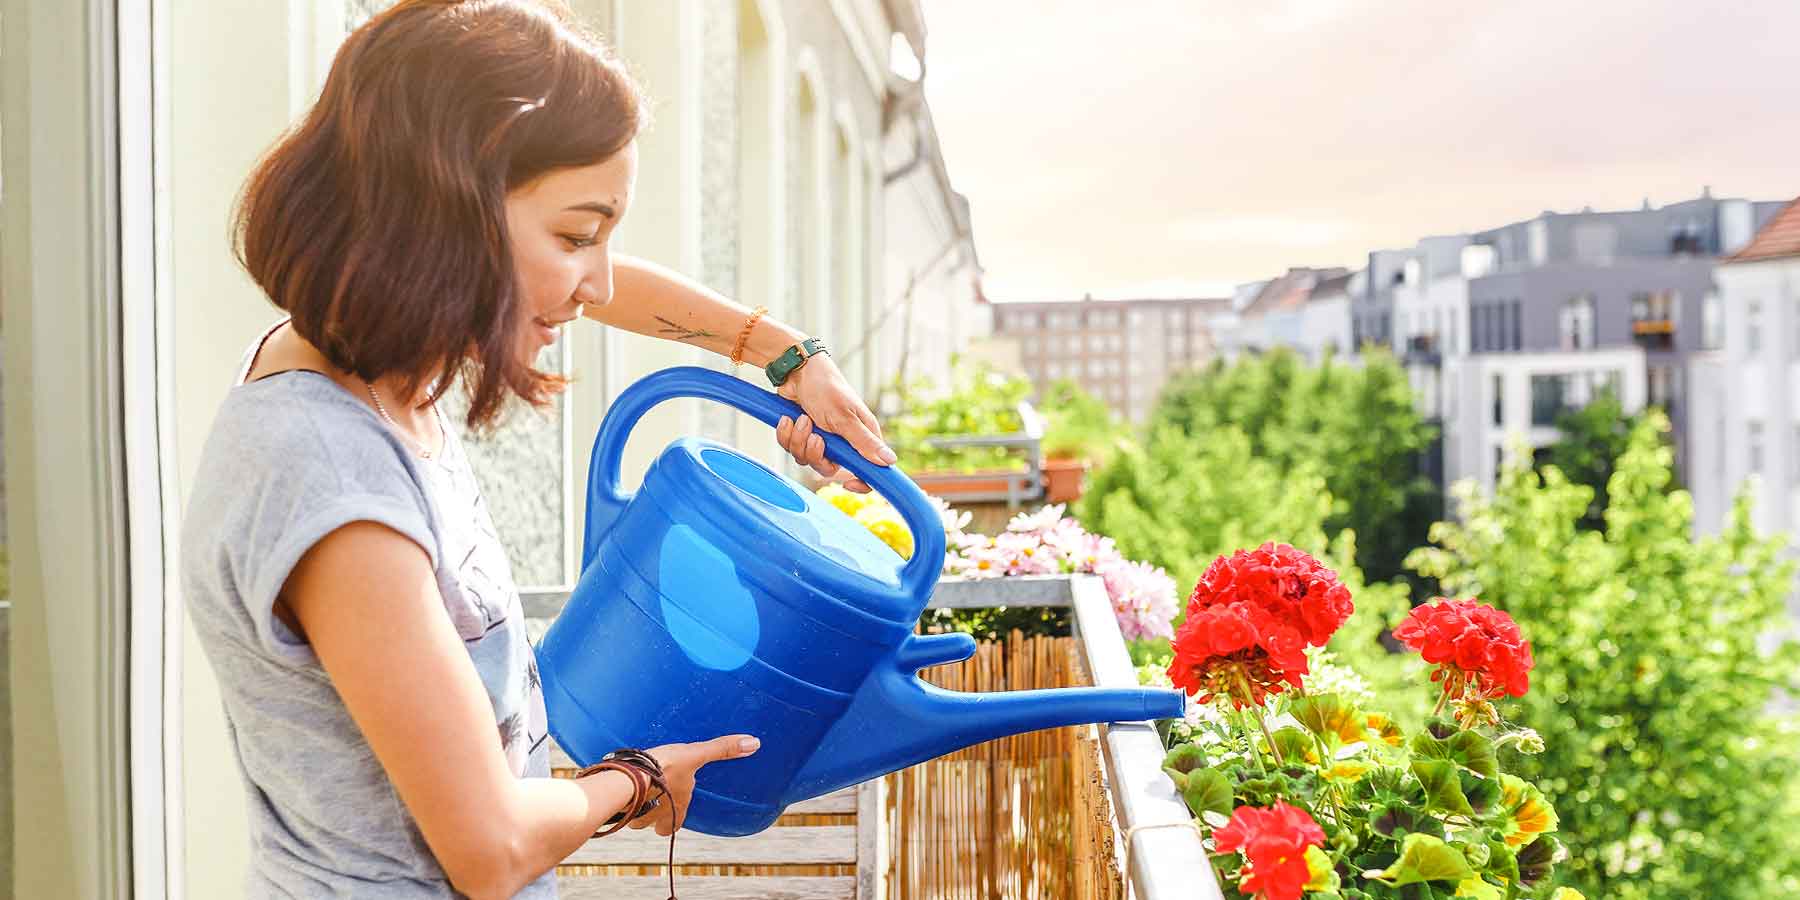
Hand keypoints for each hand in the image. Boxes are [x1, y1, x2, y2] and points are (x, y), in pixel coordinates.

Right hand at [627, 734, 760, 835]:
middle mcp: (656, 817)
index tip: (672, 808)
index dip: (673, 819)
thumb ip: (722, 749)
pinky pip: (619, 808)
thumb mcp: (695, 754)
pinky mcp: (616, 807)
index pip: (674, 826)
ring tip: (635, 792)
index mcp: (676, 809)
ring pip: (636, 819)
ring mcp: (635, 814)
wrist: (628, 775)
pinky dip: (620, 801)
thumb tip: (754, 743)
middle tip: (653, 801)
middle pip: (655, 827)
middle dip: (653, 819)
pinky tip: (618, 788)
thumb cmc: (664, 768)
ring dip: (636, 809)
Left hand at [774, 353, 895, 493]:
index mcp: (861, 435)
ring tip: (801, 419)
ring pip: (806, 459)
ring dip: (798, 441)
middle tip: (814, 436)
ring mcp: (822, 438)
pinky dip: (787, 435)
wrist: (796, 370)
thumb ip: (864, 442)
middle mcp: (843, 440)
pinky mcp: (803, 434)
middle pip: (829, 468)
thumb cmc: (826, 387)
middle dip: (816, 455)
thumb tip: (890, 462)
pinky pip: (791, 448)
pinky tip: (788, 419)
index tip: (847, 484)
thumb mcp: (845, 417)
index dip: (860, 482)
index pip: (869, 469)